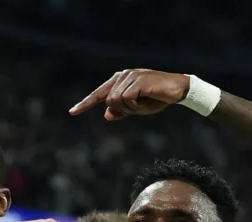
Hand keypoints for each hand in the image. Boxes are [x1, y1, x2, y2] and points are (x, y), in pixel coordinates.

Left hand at [69, 69, 188, 120]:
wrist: (178, 90)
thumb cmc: (157, 98)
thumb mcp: (137, 108)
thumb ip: (121, 111)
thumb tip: (107, 115)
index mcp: (120, 81)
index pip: (99, 94)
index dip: (85, 104)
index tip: (72, 112)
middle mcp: (123, 76)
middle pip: (108, 101)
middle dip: (122, 110)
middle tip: (139, 108)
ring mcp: (130, 76)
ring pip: (116, 101)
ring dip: (130, 108)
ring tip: (144, 103)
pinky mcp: (138, 80)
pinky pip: (127, 99)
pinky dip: (136, 105)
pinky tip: (147, 99)